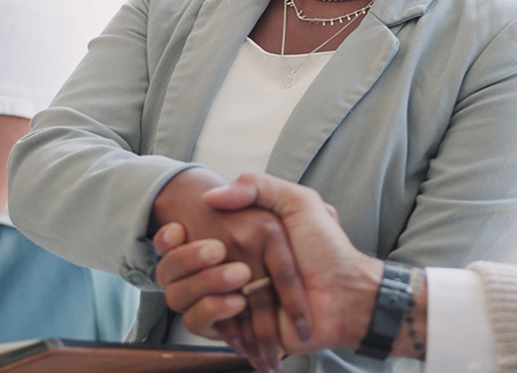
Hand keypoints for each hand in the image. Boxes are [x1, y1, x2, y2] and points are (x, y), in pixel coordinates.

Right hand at [155, 172, 385, 355]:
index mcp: (239, 242)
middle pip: (178, 269)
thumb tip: (212, 195)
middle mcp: (229, 269)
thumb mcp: (299, 202)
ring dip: (203, 287)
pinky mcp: (233, 329)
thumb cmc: (326, 248)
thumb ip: (258, 187)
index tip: (175, 230)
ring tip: (237, 284)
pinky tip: (234, 306)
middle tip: (214, 253)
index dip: (172, 239)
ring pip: (181, 295)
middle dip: (185, 262)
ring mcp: (228, 299)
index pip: (188, 239)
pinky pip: (198, 323)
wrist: (344, 292)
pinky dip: (212, 315)